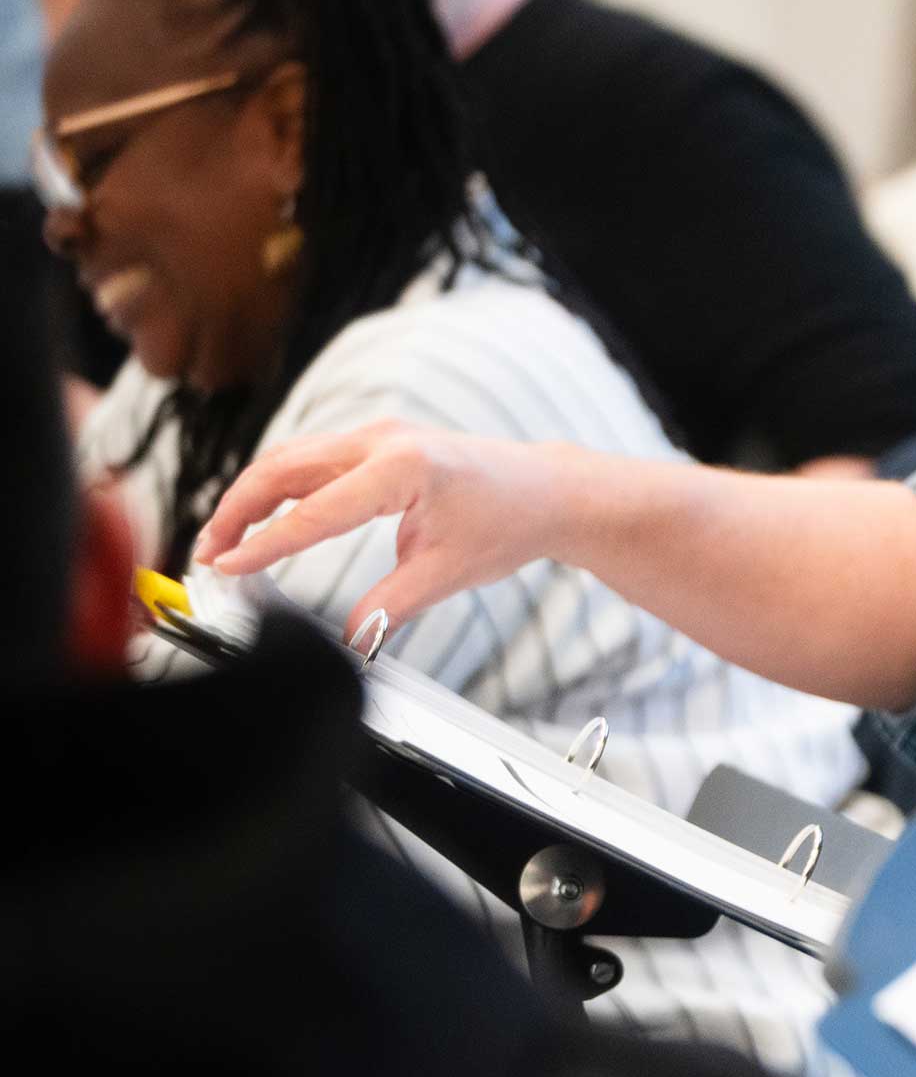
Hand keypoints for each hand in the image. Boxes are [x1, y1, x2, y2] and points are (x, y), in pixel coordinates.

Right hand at [195, 421, 563, 634]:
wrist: (546, 490)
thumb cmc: (508, 521)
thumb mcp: (448, 573)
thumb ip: (390, 606)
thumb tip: (348, 640)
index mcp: (401, 469)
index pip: (313, 512)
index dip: (262, 544)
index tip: (224, 566)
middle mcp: (383, 441)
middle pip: (284, 469)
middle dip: (238, 510)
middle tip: (207, 554)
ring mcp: (380, 435)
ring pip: (293, 458)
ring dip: (253, 495)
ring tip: (225, 539)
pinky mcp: (380, 442)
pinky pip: (314, 459)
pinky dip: (280, 485)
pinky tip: (264, 516)